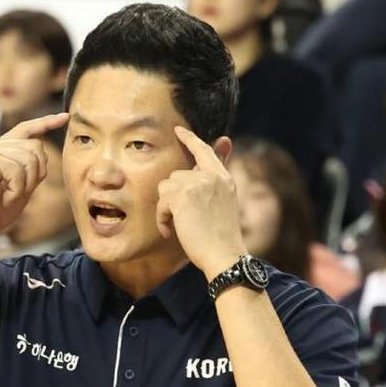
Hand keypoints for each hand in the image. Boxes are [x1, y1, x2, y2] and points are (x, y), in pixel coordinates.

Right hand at [0, 111, 69, 246]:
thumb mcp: (21, 187)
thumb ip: (31, 168)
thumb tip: (45, 149)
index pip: (26, 130)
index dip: (47, 123)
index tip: (66, 117)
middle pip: (36, 147)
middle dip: (35, 174)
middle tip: (15, 192)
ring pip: (30, 159)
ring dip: (25, 184)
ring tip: (5, 195)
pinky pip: (19, 171)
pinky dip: (17, 189)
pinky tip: (1, 196)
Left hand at [156, 126, 245, 278]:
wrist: (224, 255)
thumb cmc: (221, 237)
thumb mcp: (222, 204)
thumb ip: (213, 184)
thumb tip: (209, 169)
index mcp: (223, 178)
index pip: (204, 151)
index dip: (190, 139)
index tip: (179, 131)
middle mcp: (211, 177)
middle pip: (176, 176)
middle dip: (172, 199)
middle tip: (180, 220)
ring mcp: (197, 184)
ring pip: (165, 188)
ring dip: (166, 209)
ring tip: (177, 226)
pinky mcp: (182, 197)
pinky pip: (161, 203)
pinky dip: (162, 219)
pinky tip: (171, 231)